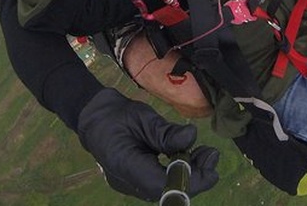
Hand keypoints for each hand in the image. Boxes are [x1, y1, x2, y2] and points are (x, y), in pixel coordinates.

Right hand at [77, 88, 219, 200]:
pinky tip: (191, 155)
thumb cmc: (116, 115)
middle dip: (195, 177)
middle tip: (212, 155)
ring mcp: (133, 183)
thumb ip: (166, 132)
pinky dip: (180, 171)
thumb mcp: (143, 117)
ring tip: (207, 153)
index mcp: (126, 166)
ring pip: (167, 188)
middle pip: (168, 191)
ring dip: (190, 174)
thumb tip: (191, 137)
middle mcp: (129, 182)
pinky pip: (163, 182)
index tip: (211, 169)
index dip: (190, 181)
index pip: (162, 185)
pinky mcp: (138, 179)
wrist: (95, 117)